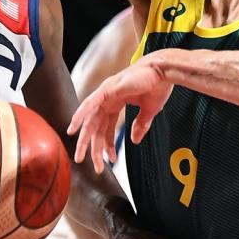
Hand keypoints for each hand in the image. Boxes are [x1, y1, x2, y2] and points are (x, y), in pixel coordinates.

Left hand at [68, 56, 173, 173]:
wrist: (164, 72)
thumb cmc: (158, 86)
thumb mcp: (149, 112)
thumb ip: (140, 125)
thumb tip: (134, 140)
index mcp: (117, 101)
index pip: (107, 127)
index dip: (108, 144)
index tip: (111, 160)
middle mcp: (109, 97)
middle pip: (96, 127)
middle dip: (94, 148)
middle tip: (94, 166)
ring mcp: (106, 92)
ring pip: (90, 119)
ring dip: (84, 138)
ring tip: (80, 155)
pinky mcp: (107, 89)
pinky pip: (89, 104)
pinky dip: (80, 115)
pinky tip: (74, 128)